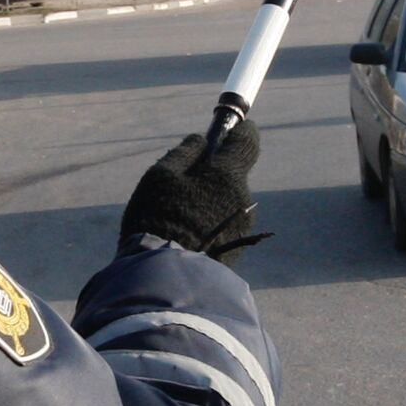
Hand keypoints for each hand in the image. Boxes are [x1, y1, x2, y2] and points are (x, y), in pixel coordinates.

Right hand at [120, 120, 266, 265]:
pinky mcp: (236, 248)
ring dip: (209, 200)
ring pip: (226, 200)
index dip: (240, 132)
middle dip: (213, 173)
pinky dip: (209, 222)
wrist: (165, 276)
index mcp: (226, 175)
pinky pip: (225, 223)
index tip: (232, 129)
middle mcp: (242, 198)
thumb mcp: (160, 177)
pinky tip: (186, 234)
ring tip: (177, 216)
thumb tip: (201, 141)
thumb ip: (184, 154)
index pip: (247, 142)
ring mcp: (242, 226)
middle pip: (232, 174)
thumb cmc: (158, 218)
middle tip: (182, 183)